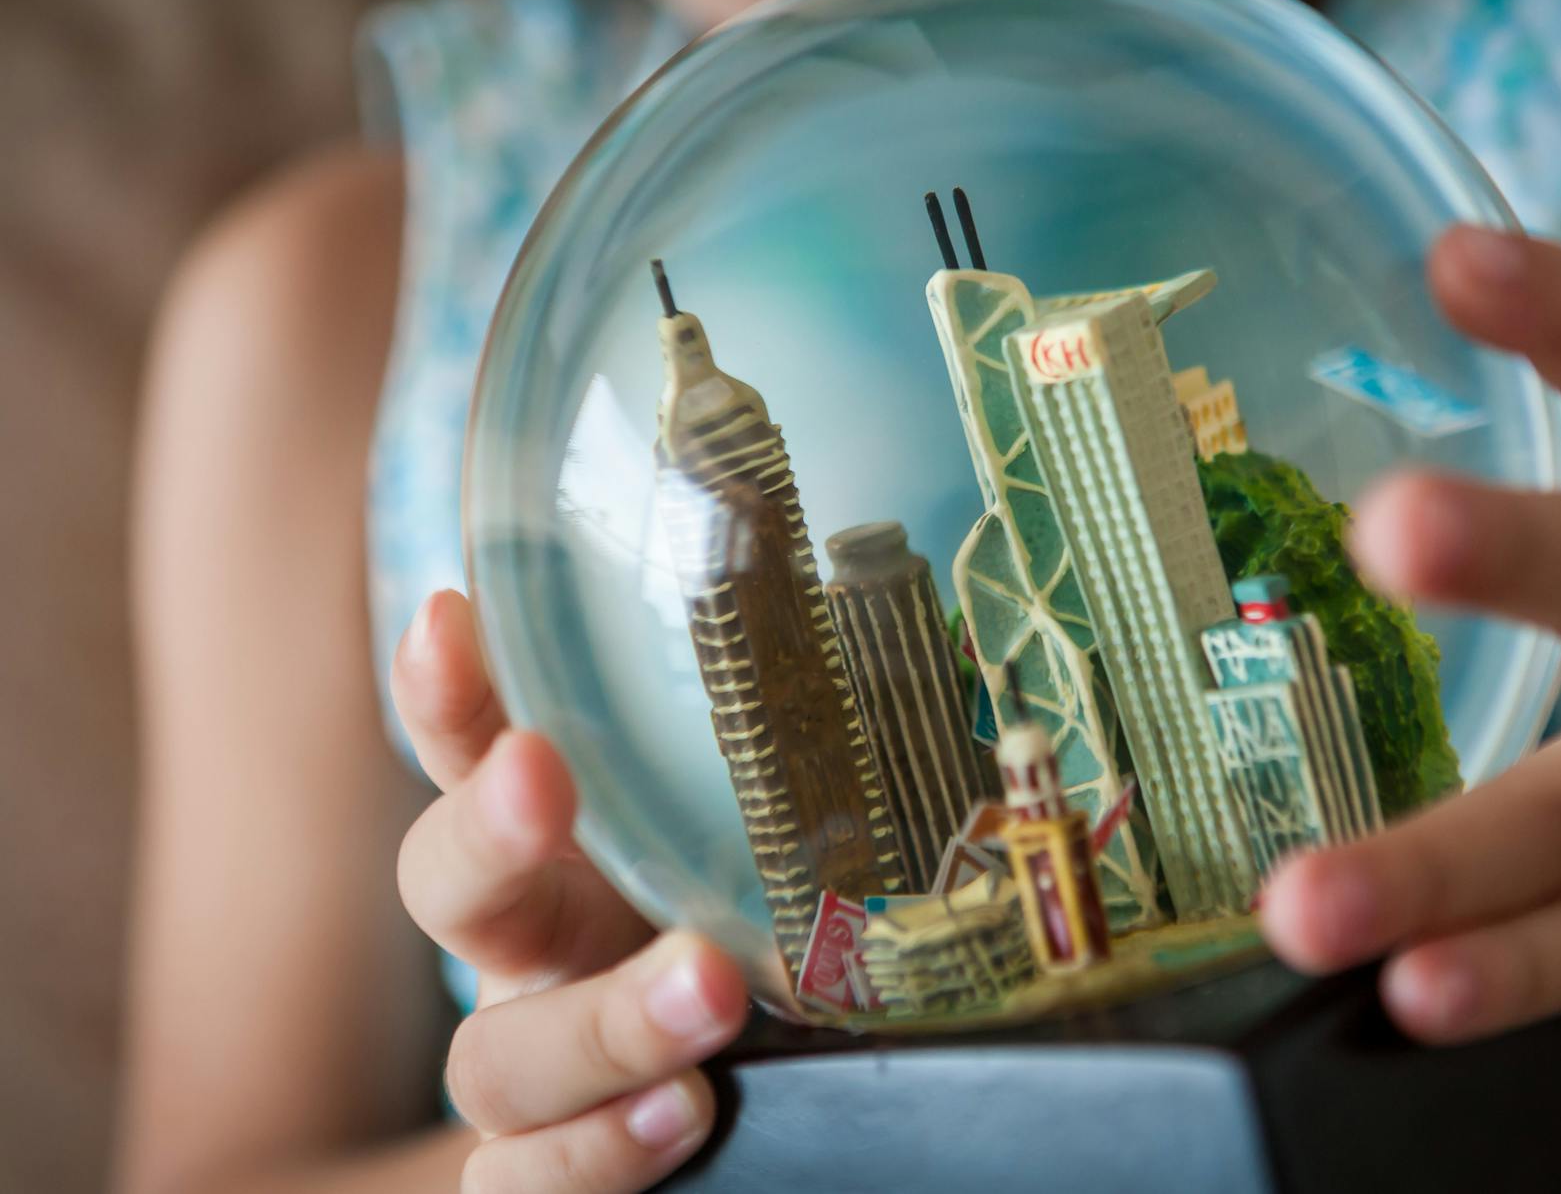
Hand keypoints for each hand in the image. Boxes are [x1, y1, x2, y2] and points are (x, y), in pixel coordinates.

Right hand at [392, 590, 747, 1190]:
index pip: (474, 753)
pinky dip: (593, 1153)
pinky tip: (683, 1112)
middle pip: (444, 887)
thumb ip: (805, 774)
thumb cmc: (770, 937)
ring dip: (598, 1021)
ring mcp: (529, 1065)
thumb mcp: (779, 844)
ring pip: (494, 1056)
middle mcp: (528, 948)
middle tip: (542, 774)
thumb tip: (925, 667)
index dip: (447, 691)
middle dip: (483, 830)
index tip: (449, 615)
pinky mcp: (538, 1170)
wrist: (754, 1089)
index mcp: (571, 848)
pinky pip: (518, 1182)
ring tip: (710, 986)